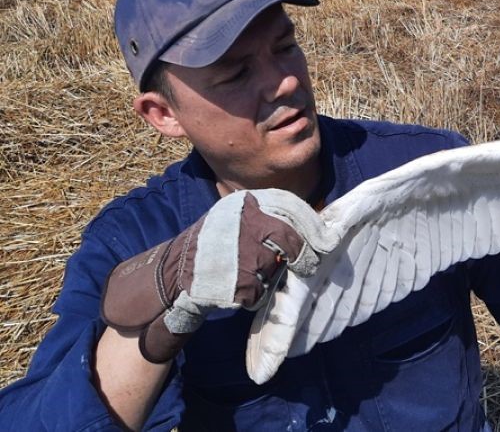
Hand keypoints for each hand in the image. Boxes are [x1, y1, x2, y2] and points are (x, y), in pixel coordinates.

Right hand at [101, 189, 338, 362]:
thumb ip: (267, 217)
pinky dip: (254, 295)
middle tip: (311, 265)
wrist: (172, 274)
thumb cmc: (211, 246)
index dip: (312, 227)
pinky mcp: (238, 282)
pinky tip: (236, 289)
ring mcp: (241, 252)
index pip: (292, 210)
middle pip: (291, 239)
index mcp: (246, 204)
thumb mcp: (235, 218)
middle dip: (305, 254)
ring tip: (247, 274)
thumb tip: (313, 227)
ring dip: (268, 276)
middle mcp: (245, 223)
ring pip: (275, 266)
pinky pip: (260, 291)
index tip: (326, 240)